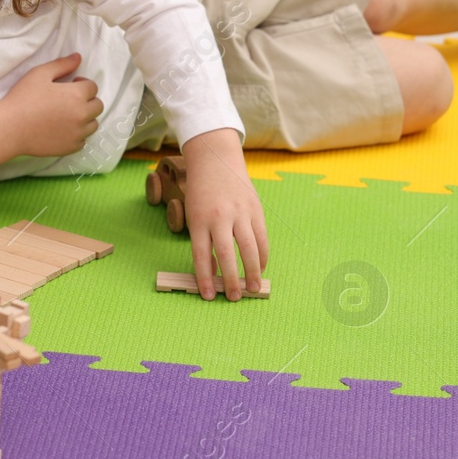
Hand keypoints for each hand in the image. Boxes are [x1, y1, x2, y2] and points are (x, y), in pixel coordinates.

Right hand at [0, 53, 102, 165]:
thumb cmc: (23, 98)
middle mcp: (82, 115)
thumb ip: (62, 65)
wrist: (9, 128)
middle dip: (88, 100)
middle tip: (70, 100)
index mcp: (77, 95)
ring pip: (93, 124)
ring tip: (67, 115)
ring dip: (85, 118)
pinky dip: (77, 134)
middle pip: (98, 106)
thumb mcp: (40, 74)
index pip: (93, 87)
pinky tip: (62, 129)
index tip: (70, 85)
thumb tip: (78, 57)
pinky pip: (83, 140)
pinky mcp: (70, 148)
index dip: (82, 84)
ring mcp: (78, 133)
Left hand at [181, 128, 267, 300]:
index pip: (201, 255)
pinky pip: (261, 236)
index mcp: (199, 221)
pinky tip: (261, 267)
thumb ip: (203, 242)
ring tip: (253, 288)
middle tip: (235, 297)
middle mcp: (219, 217)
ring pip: (249, 247)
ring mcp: (240, 212)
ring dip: (252, 271)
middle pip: (227, 254)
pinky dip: (263, 255)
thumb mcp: (194, 217)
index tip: (210, 296)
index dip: (205, 278)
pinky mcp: (255, 209)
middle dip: (231, 279)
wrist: (216, 161)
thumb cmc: (201, 194)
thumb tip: (215, 270)